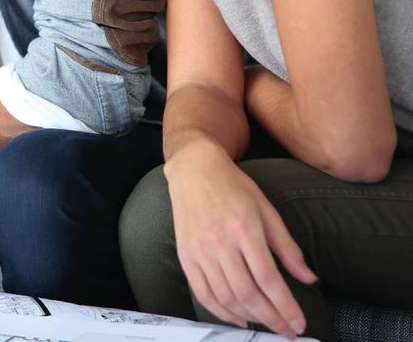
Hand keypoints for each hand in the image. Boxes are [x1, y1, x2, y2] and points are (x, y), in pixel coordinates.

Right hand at [165, 141, 317, 338]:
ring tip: (267, 323)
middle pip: (247, 293)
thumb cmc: (233, 187)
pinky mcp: (185, 255)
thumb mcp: (267, 210)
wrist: (194, 169)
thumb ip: (287, 247)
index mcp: (244, 229)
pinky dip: (220, 311)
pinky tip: (238, 318)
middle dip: (271, 318)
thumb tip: (309, 279)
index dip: (286, 306)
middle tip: (287, 330)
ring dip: (249, 317)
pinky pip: (202, 292)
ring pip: (225, 296)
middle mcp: (219, 242)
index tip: (299, 323)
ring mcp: (199, 250)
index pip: (268, 278)